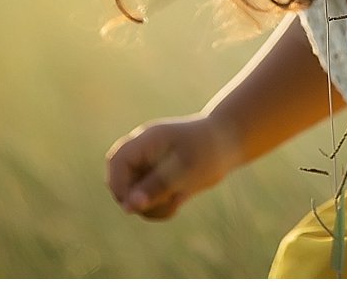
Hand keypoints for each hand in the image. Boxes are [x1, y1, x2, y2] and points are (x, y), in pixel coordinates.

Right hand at [105, 115, 234, 219]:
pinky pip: (147, 199)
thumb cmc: (209, 151)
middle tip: (166, 201)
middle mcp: (143, 151)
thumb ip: (155, 188)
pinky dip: (159, 206)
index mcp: (146, 140)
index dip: (120, 186)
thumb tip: (128, 207)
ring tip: (177, 199)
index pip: (116, 162)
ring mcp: (148, 164)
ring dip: (151, 206)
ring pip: (133, 194)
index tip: (137, 205)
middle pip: (119, 180)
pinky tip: (179, 199)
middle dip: (137, 199)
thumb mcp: (185, 171)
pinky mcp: (157, 177)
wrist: (230, 143)